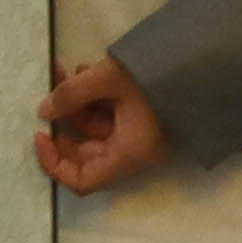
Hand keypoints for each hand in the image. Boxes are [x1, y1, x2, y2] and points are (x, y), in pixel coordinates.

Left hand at [36, 54, 169, 194]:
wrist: (201, 61)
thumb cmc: (158, 75)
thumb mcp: (109, 78)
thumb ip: (72, 94)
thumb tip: (43, 110)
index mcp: (128, 154)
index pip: (82, 181)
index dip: (54, 163)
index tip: (40, 134)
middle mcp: (132, 152)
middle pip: (83, 150)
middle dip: (64, 116)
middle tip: (53, 85)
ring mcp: (137, 135)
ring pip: (93, 127)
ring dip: (77, 100)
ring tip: (72, 69)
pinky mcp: (140, 119)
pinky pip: (108, 115)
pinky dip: (93, 96)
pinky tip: (88, 70)